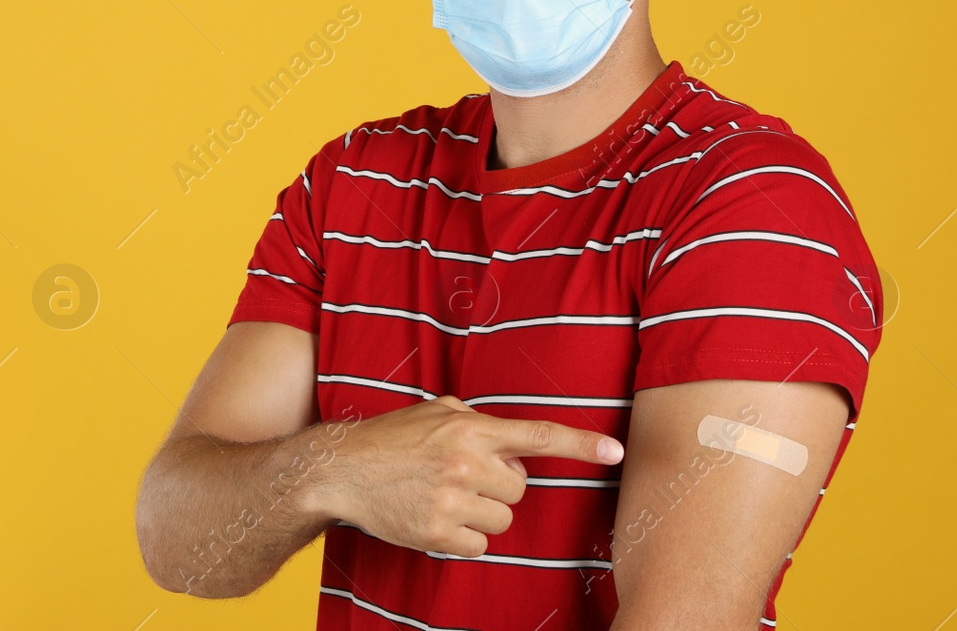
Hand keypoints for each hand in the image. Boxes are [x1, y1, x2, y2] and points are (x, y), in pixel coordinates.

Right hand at [307, 395, 622, 557]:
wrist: (341, 470)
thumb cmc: (390, 438)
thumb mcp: (433, 411)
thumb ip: (473, 420)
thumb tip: (507, 442)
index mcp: (469, 428)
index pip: (537, 436)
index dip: (580, 445)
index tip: (615, 452)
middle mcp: (465, 462)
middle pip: (519, 490)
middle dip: (499, 487)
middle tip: (464, 477)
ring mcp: (451, 500)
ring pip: (502, 521)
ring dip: (482, 514)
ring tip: (445, 496)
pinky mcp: (438, 533)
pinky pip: (479, 545)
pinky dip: (463, 537)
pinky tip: (436, 517)